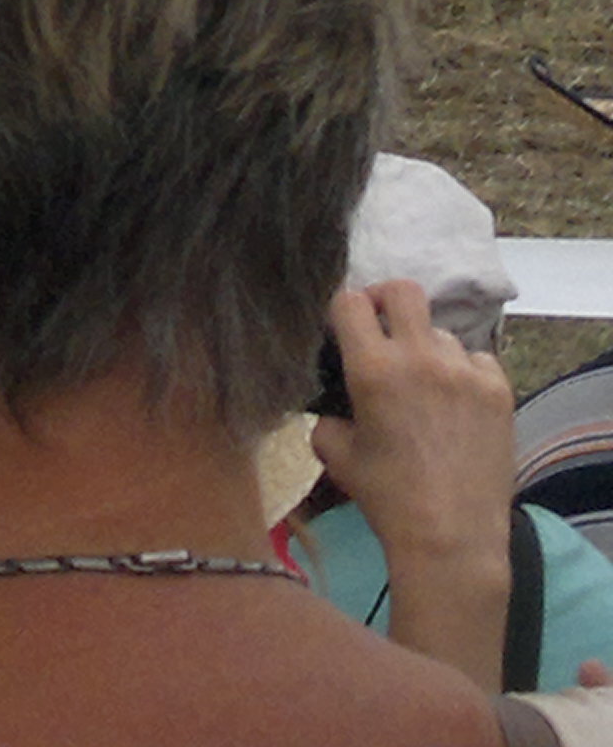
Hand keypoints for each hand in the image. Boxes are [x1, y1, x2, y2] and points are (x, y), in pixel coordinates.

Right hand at [318, 280, 517, 689]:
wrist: (451, 537)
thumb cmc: (385, 497)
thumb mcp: (333, 450)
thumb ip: (330, 410)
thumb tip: (337, 396)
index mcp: (372, 368)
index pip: (349, 301)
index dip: (341, 312)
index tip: (343, 331)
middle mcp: (420, 359)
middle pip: (403, 291)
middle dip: (386, 304)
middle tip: (383, 332)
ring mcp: (466, 373)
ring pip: (442, 332)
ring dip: (427, 348)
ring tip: (426, 384)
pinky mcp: (500, 392)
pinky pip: (478, 359)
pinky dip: (464, 371)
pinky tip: (457, 402)